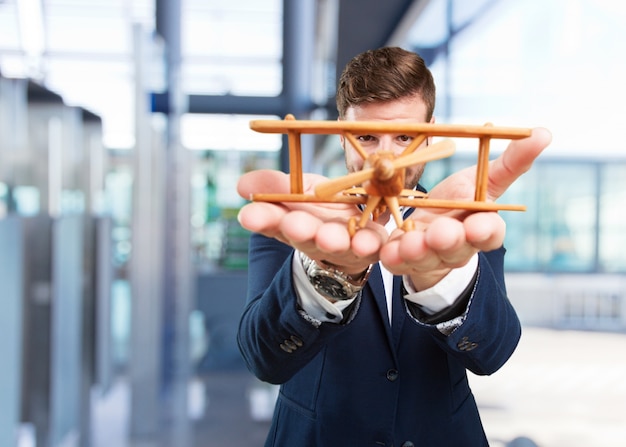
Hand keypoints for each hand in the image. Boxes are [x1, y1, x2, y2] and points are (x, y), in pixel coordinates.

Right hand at [237, 169, 386, 273]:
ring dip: (333, 241)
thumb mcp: (299, 188)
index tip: (249, 216)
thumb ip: (276, 186)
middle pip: (304, 236)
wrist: (355, 229)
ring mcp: (342, 244)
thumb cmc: (323, 207)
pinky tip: (367, 242)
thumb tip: (242, 185)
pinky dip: (370, 245)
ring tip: (329, 238)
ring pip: (337, 244)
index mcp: (291, 222)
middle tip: (293, 225)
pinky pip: (372, 246)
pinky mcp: (370, 246)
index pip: (272, 221)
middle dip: (299, 230)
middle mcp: (314, 237)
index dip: (262, 219)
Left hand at [379, 127, 551, 289]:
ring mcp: (428, 257)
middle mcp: (456, 248)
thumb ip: (510, 163)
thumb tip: (543, 133)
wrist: (426, 230)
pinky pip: (396, 262)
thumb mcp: (483, 182)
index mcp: (479, 229)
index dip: (485, 231)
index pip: (489, 233)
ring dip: (418, 250)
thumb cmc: (458, 204)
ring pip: (425, 257)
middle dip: (449, 241)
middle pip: (456, 248)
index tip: (479, 225)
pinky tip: (386, 250)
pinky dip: (392, 256)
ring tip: (411, 242)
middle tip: (443, 232)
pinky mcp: (401, 261)